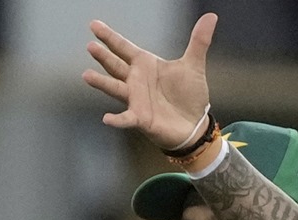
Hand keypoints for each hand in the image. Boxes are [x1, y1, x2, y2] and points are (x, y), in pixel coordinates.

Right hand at [83, 14, 216, 149]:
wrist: (194, 124)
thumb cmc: (189, 95)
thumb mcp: (194, 65)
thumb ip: (199, 41)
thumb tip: (211, 17)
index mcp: (145, 65)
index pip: (123, 47)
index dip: (109, 37)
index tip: (94, 25)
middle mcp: (136, 81)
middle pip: (115, 65)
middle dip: (103, 56)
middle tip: (91, 46)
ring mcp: (136, 100)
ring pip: (115, 88)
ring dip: (102, 83)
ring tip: (86, 75)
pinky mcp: (141, 118)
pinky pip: (126, 118)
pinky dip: (117, 119)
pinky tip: (107, 118)